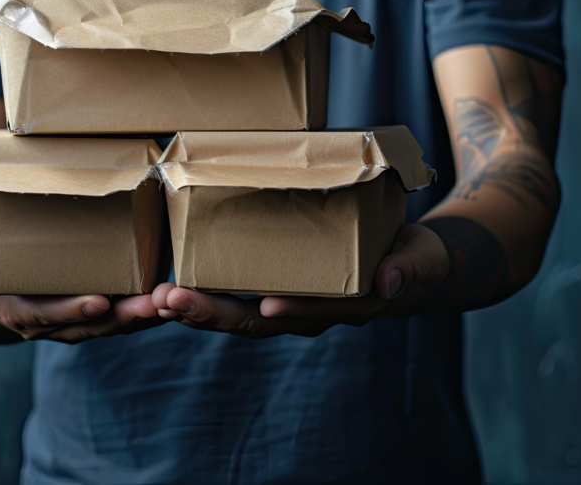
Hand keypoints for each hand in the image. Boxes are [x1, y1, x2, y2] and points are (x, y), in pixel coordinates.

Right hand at [0, 244, 175, 343]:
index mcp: (14, 310)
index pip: (43, 315)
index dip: (69, 309)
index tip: (97, 301)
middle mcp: (46, 324)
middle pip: (87, 324)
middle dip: (122, 316)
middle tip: (153, 304)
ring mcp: (69, 321)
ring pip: (110, 324)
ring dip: (142, 316)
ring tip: (172, 302)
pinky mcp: (88, 312)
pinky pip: (119, 316)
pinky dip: (145, 311)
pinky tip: (173, 299)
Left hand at [150, 223, 448, 338]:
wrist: (409, 267)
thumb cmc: (415, 260)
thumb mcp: (420, 261)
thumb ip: (408, 270)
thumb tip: (389, 282)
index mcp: (348, 305)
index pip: (316, 311)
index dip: (292, 309)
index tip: (265, 305)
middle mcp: (311, 312)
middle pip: (259, 320)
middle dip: (215, 314)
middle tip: (174, 302)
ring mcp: (290, 304)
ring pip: (238, 314)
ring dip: (198, 309)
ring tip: (159, 298)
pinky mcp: (276, 288)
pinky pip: (235, 297)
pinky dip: (203, 294)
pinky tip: (170, 286)